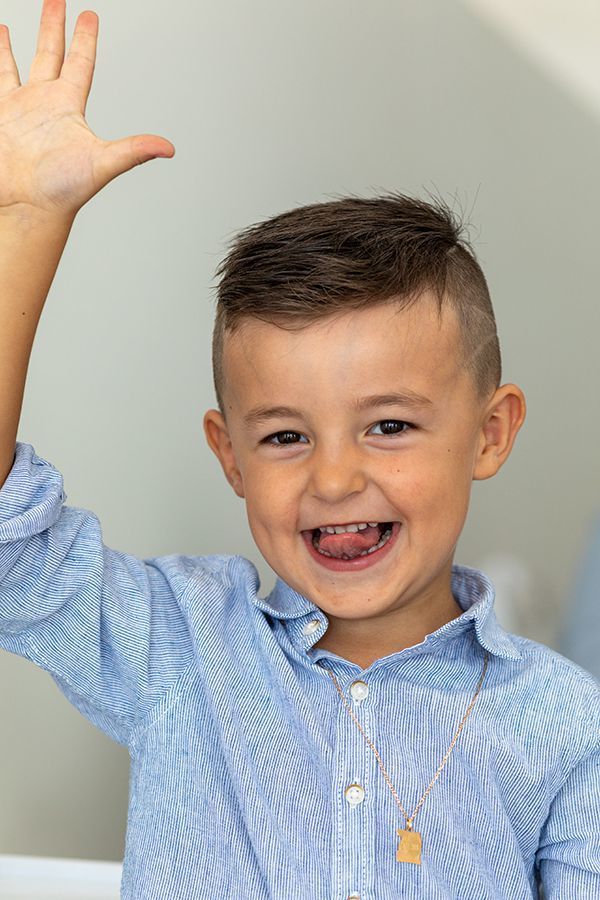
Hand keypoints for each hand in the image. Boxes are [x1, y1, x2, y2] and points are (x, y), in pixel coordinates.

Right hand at [0, 0, 174, 218]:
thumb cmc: (63, 191)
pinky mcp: (1, 115)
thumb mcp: (102, 163)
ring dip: (18, 44)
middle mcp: (46, 103)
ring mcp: (21, 108)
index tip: (90, 16)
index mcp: (70, 107)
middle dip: (55, 27)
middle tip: (58, 0)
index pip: (81, 64)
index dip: (85, 40)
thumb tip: (168, 148)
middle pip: (52, 54)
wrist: (28, 206)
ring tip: (13, 24)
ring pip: (19, 65)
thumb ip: (133, 150)